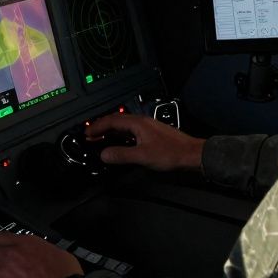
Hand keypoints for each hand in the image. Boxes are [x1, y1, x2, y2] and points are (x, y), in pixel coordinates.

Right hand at [85, 113, 204, 171]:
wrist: (192, 154)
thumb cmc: (169, 154)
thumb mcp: (143, 156)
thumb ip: (122, 155)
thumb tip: (103, 154)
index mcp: (138, 123)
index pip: (112, 121)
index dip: (97, 127)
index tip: (86, 134)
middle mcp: (142, 121)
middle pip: (117, 121)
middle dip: (102, 128)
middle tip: (90, 137)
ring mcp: (148, 126)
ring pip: (124, 126)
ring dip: (111, 131)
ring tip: (100, 139)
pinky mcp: (153, 133)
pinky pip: (131, 131)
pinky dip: (120, 135)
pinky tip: (119, 142)